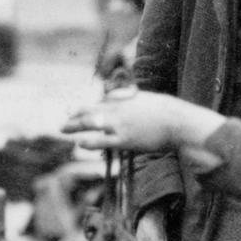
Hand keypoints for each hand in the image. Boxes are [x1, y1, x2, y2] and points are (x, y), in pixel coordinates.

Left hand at [63, 88, 225, 152]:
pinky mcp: (125, 140)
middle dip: (74, 116)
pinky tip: (81, 143)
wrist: (178, 122)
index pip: (98, 101)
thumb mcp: (146, 99)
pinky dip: (90, 141)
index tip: (73, 110)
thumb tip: (117, 97)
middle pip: (90, 110)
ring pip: (92, 123)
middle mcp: (119, 110)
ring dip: (75, 126)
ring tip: (64, 130)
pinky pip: (103, 141)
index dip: (83, 107)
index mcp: (124, 99)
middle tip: (62, 122)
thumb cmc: (167, 112)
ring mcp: (120, 125)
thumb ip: (129, 98)